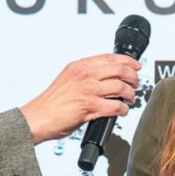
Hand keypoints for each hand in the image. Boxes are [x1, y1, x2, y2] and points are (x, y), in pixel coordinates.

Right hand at [20, 54, 140, 143]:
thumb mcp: (68, 79)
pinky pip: (116, 106)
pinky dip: (123, 109)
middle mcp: (84, 75)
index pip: (110, 57)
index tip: (136, 66)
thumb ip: (85, 75)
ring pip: (121, 87)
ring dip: (130, 95)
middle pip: (120, 70)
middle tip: (135, 85)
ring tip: (129, 100)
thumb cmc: (52, 103)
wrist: (38, 118)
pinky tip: (122, 111)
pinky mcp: (90, 106)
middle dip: (133, 78)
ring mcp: (88, 90)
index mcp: (79, 66)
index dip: (128, 61)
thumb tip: (107, 76)